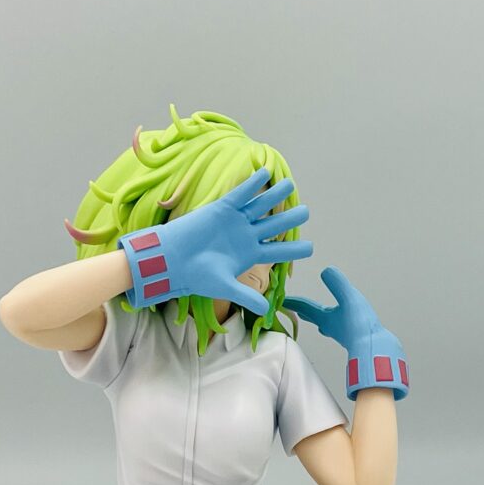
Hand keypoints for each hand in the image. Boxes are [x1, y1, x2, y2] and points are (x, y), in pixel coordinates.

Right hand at [118, 167, 311, 315]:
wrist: (173, 261)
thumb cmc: (197, 276)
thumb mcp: (225, 287)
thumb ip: (247, 296)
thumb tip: (265, 311)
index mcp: (249, 255)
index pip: (277, 250)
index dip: (293, 249)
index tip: (311, 248)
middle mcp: (245, 236)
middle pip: (273, 225)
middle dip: (289, 219)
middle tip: (306, 212)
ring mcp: (235, 221)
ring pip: (260, 206)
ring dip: (275, 196)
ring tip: (290, 185)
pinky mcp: (222, 209)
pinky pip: (241, 194)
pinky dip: (252, 184)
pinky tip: (266, 173)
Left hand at [283, 266, 409, 399]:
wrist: (374, 348)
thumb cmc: (360, 326)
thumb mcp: (349, 298)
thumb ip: (337, 284)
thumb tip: (326, 271)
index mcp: (325, 317)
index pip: (305, 307)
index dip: (294, 302)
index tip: (283, 301)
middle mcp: (329, 326)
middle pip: (312, 317)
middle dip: (303, 311)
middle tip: (294, 308)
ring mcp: (340, 333)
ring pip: (324, 324)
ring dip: (317, 318)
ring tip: (314, 316)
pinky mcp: (351, 337)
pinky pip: (337, 327)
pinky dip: (334, 323)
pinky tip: (340, 323)